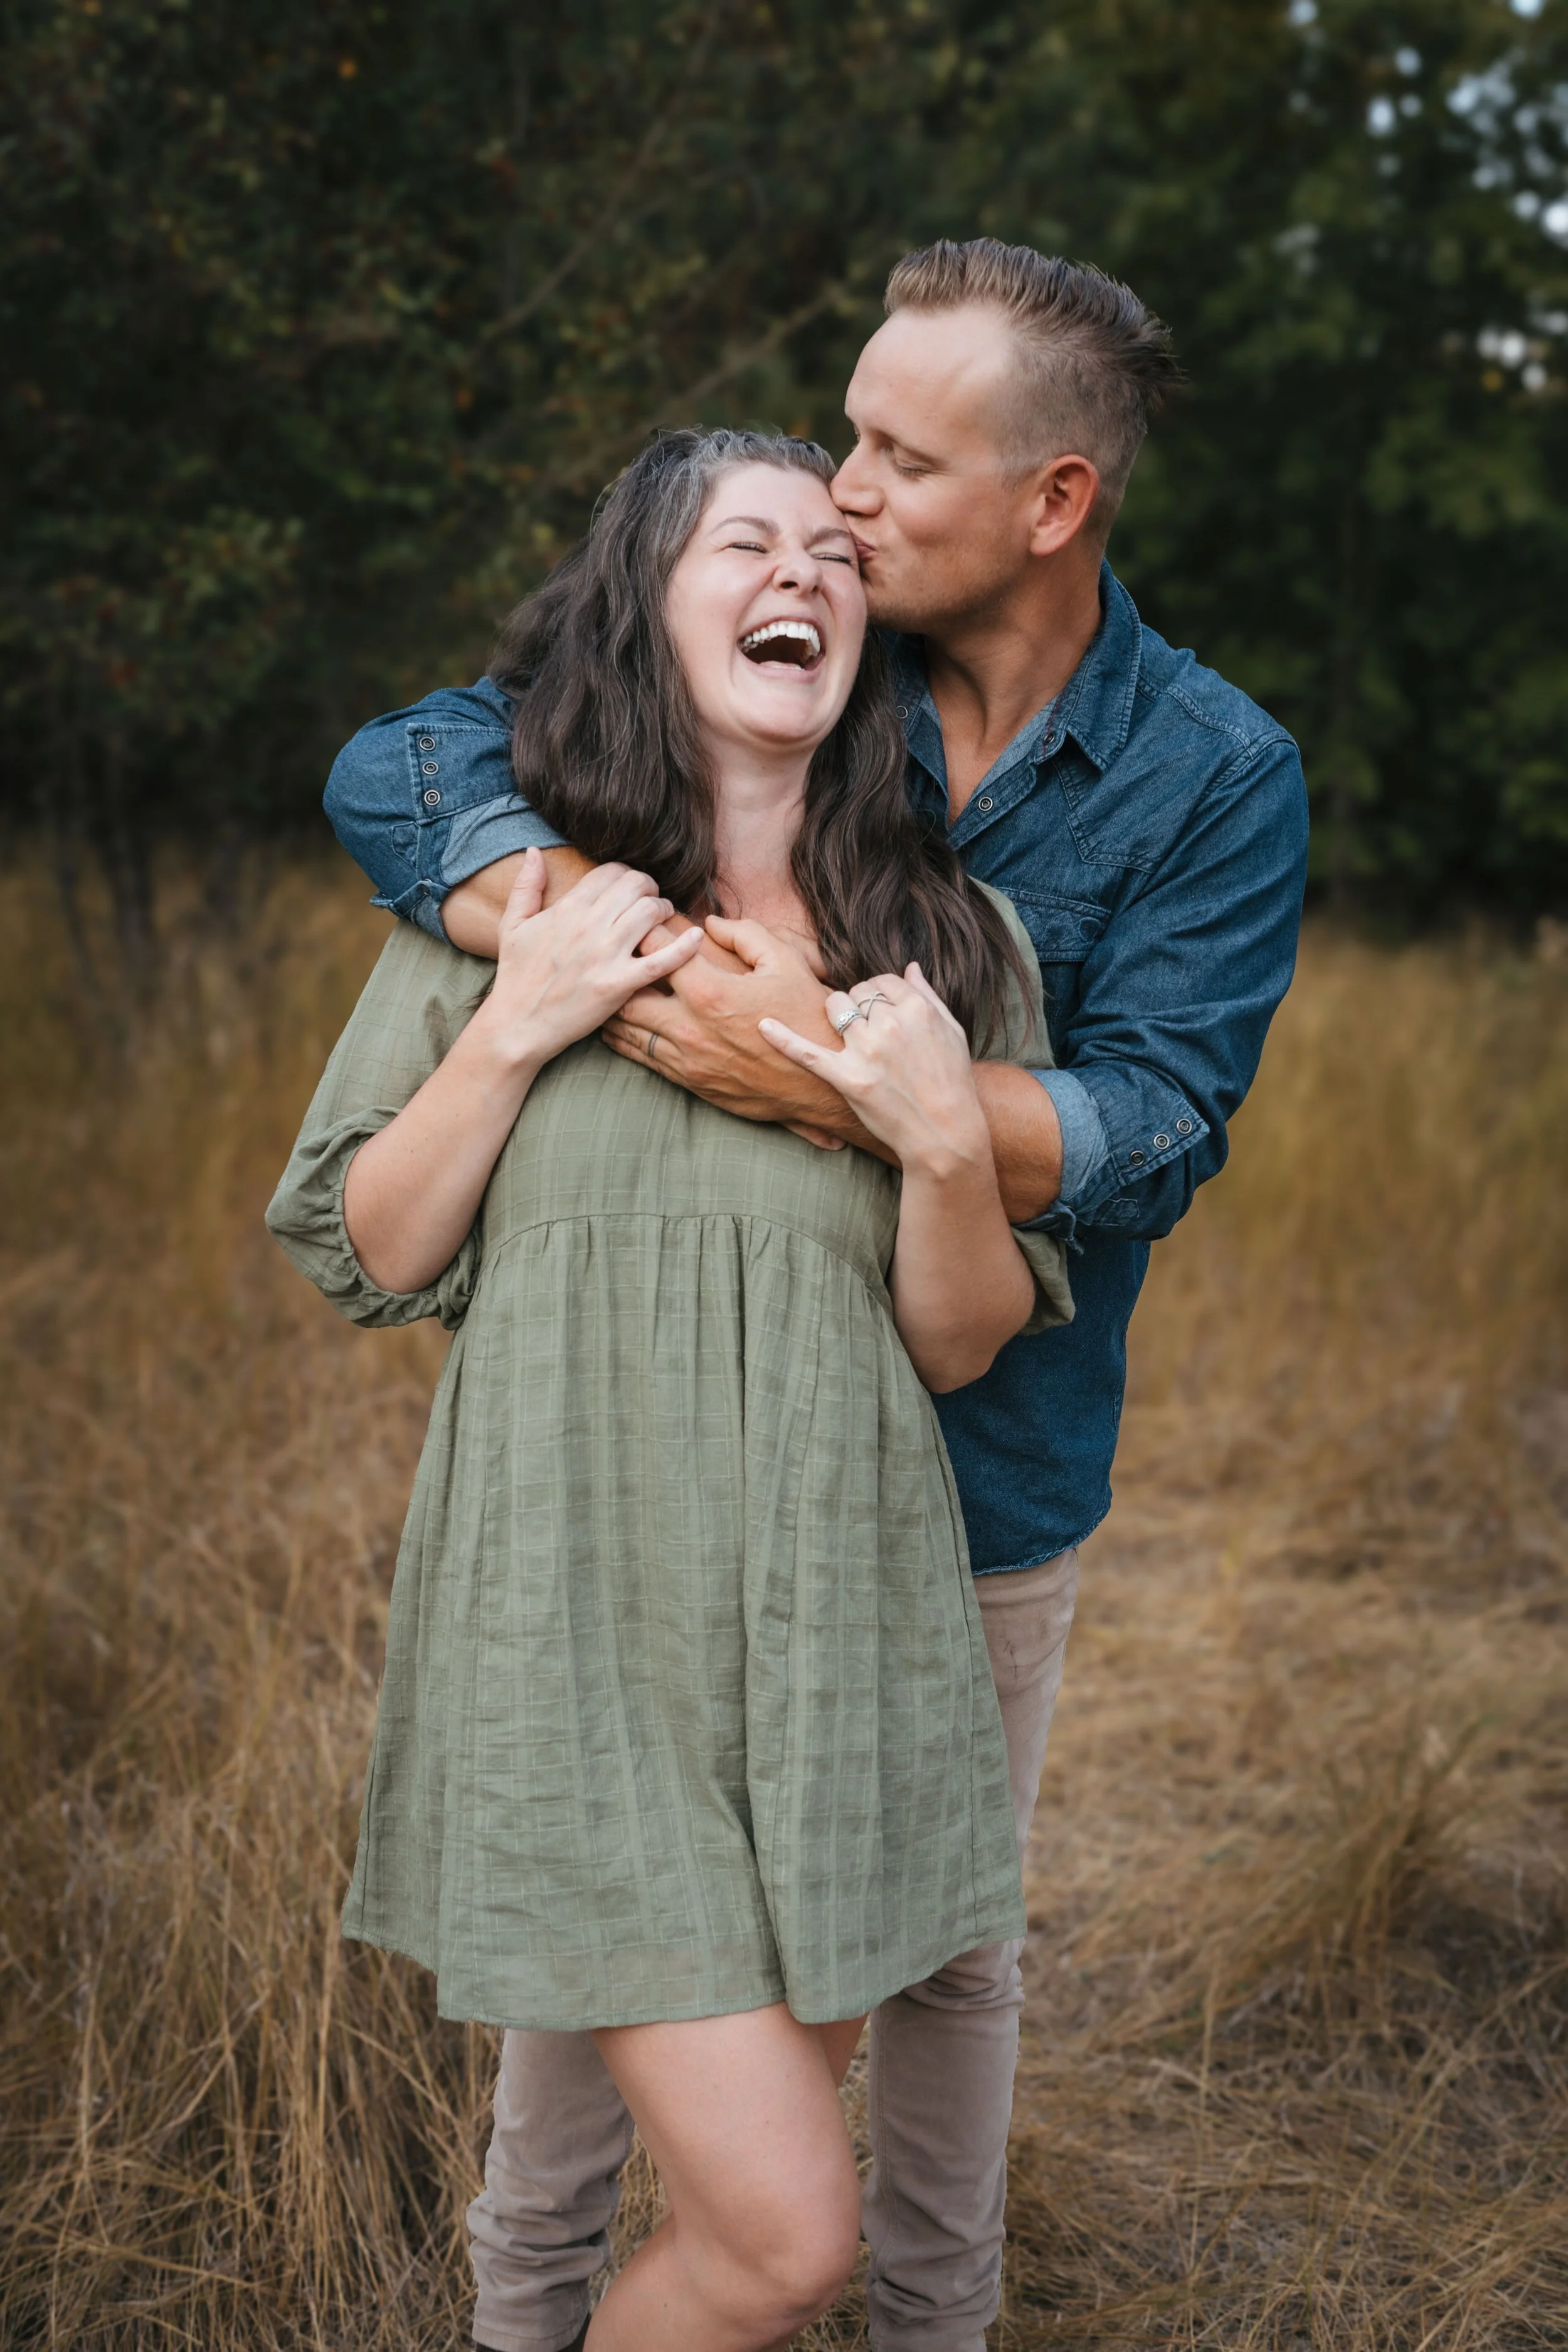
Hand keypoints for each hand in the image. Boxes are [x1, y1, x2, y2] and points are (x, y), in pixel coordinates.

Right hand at [474, 847, 702, 1070]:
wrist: (517, 1025)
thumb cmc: (515, 976)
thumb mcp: (512, 926)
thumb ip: (526, 886)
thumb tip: (533, 851)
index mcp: (567, 908)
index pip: (611, 871)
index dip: (626, 874)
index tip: (630, 888)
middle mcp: (588, 925)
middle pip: (636, 885)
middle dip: (649, 888)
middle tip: (651, 900)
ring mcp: (605, 955)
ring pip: (651, 912)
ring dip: (664, 910)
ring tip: (664, 919)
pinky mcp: (619, 984)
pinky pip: (662, 959)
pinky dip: (684, 946)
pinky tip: (696, 938)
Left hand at [601, 914, 863, 1150]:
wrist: (823, 1084)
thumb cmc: (807, 1017)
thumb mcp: (786, 962)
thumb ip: (745, 934)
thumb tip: (710, 923)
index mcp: (710, 992)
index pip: (656, 952)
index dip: (645, 931)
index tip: (644, 921)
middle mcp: (690, 1029)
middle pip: (627, 995)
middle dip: (619, 971)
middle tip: (619, 956)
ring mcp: (687, 1060)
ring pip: (628, 1031)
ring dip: (616, 1007)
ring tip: (611, 988)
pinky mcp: (691, 1083)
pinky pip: (643, 1059)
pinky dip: (627, 1039)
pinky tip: (622, 1025)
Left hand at [759, 963, 991, 1179]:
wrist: (945, 1133)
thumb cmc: (952, 1082)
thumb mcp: (952, 1031)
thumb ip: (928, 995)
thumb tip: (910, 966)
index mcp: (917, 1008)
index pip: (882, 980)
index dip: (878, 993)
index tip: (878, 1010)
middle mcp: (890, 1024)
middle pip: (856, 992)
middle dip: (857, 1004)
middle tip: (865, 1029)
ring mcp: (866, 1051)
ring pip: (835, 1008)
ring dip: (836, 1017)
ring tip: (846, 1037)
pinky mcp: (847, 1078)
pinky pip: (808, 1052)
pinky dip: (783, 1038)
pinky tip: (762, 1026)